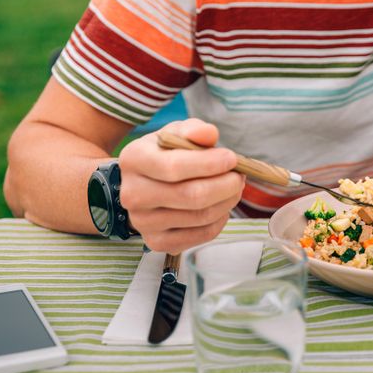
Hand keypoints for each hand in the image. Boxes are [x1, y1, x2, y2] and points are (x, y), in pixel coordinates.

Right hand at [118, 119, 244, 253]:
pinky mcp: (157, 242)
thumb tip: (209, 134)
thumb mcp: (177, 133)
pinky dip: (220, 220)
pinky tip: (221, 206)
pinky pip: (201, 235)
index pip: (174, 167)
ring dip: (227, 202)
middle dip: (226, 185)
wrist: (145, 184)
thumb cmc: (167, 154)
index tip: (232, 159)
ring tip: (233, 188)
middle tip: (239, 176)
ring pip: (200, 217)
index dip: (210, 164)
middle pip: (191, 196)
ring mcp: (143, 222)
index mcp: (134, 160)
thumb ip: (194, 130)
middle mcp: (133, 194)